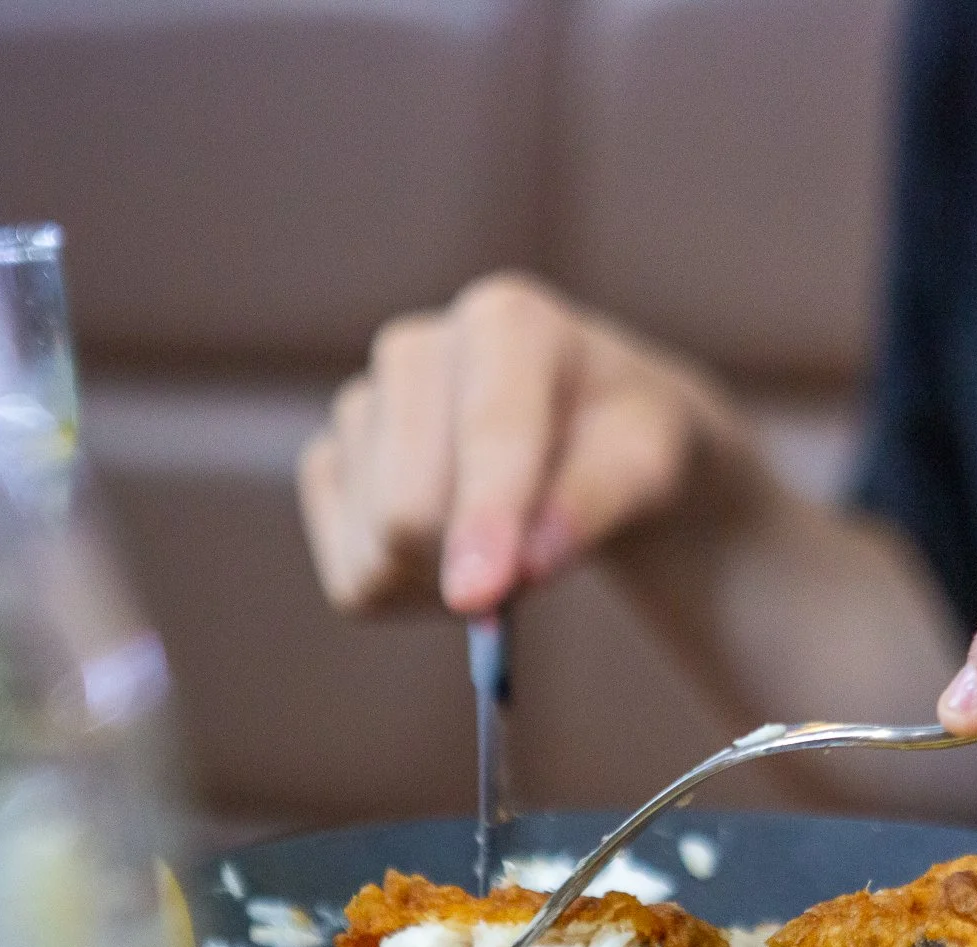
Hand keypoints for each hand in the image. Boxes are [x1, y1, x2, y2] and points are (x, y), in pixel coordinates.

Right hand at [299, 272, 750, 614]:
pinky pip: (353, 577)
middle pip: (406, 507)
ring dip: (445, 583)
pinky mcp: (328, 467)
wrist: (588, 437)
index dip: (485, 518)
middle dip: (466, 565)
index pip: (487, 433)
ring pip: (376, 548)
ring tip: (503, 548)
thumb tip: (523, 566)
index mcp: (506, 322)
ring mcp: (360, 404)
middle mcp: (414, 349)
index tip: (481, 595)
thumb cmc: (622, 442)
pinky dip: (409, 594)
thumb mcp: (647, 465)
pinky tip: (455, 556)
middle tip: (530, 572)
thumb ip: (593, 505)